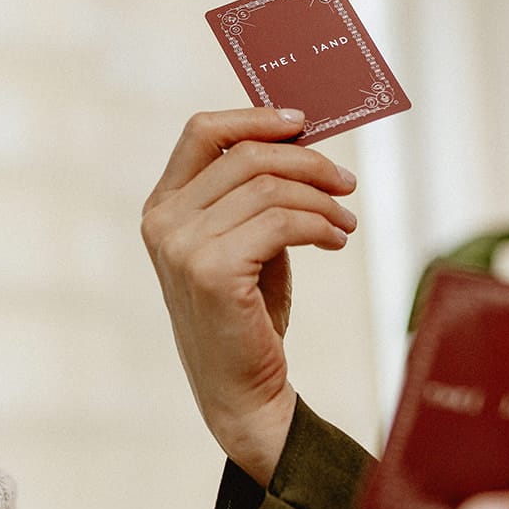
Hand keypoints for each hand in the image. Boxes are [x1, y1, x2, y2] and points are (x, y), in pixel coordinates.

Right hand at [140, 108, 358, 483]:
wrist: (243, 390)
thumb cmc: (248, 313)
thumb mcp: (246, 240)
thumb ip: (254, 193)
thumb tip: (300, 138)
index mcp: (162, 207)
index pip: (201, 132)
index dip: (254, 117)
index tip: (302, 122)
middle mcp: (164, 222)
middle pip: (246, 155)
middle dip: (307, 162)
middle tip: (346, 184)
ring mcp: (182, 247)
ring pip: (270, 188)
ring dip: (321, 200)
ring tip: (345, 221)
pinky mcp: (213, 272)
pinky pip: (281, 222)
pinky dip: (319, 224)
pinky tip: (335, 238)